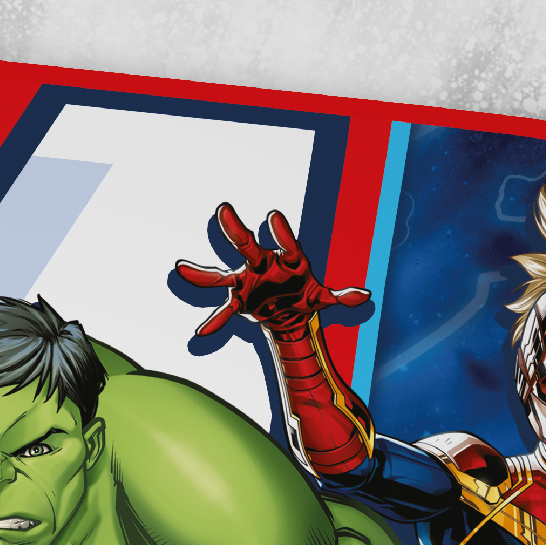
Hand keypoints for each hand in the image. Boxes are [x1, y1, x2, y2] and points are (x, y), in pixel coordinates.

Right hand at [175, 205, 370, 343]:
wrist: (287, 312)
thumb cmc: (304, 294)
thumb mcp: (323, 298)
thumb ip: (341, 297)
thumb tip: (365, 296)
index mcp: (287, 260)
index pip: (286, 243)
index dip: (281, 232)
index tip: (273, 216)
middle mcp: (263, 265)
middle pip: (248, 246)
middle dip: (235, 230)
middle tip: (223, 209)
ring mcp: (247, 282)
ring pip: (223, 276)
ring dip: (203, 274)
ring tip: (180, 268)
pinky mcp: (239, 301)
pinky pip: (224, 313)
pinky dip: (215, 323)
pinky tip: (202, 335)